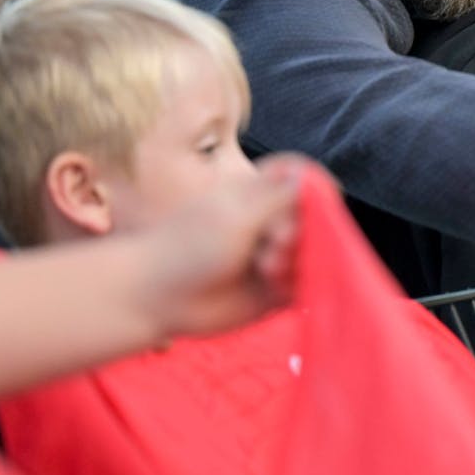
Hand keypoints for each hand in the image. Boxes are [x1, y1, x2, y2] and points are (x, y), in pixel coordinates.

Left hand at [135, 155, 306, 338]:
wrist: (158, 299)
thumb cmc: (188, 248)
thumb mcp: (236, 214)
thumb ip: (279, 196)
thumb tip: (311, 174)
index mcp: (257, 195)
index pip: (300, 177)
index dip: (313, 186)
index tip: (316, 201)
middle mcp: (270, 222)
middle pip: (313, 216)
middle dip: (300, 230)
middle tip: (275, 241)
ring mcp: (275, 256)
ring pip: (314, 251)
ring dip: (296, 259)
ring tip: (266, 269)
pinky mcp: (277, 289)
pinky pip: (308, 283)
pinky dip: (297, 283)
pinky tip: (274, 286)